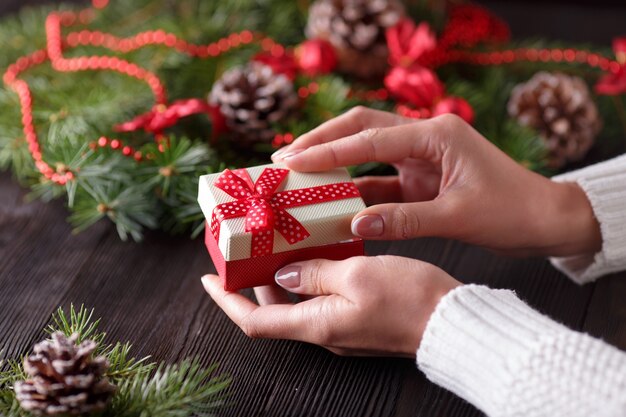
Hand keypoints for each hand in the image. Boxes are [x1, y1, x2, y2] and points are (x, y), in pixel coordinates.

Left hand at [202, 256, 459, 356]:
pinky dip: (311, 278)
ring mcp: (342, 327)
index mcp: (317, 324)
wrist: (452, 321)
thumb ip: (315, 273)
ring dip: (283, 278)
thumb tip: (282, 276)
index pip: (255, 320)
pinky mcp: (359, 319)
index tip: (206, 279)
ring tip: (277, 245)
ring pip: (298, 303)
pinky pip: (322, 300)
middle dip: (253, 283)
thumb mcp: (356, 276)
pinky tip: (318, 252)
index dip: (226, 301)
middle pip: (273, 311)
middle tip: (244, 252)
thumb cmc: (409, 298)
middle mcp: (324, 331)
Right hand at [272, 107, 600, 256]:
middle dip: (322, 141)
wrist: (545, 219)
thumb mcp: (457, 217)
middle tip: (284, 157)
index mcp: (436, 134)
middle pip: (361, 129)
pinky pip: (379, 180)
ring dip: (333, 162)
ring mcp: (421, 158)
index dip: (327, 151)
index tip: (291, 161)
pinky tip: (330, 200)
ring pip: (366, 152)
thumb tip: (353, 227)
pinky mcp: (421, 178)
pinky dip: (354, 189)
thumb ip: (403, 221)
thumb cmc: (513, 212)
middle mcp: (425, 138)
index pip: (370, 139)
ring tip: (297, 174)